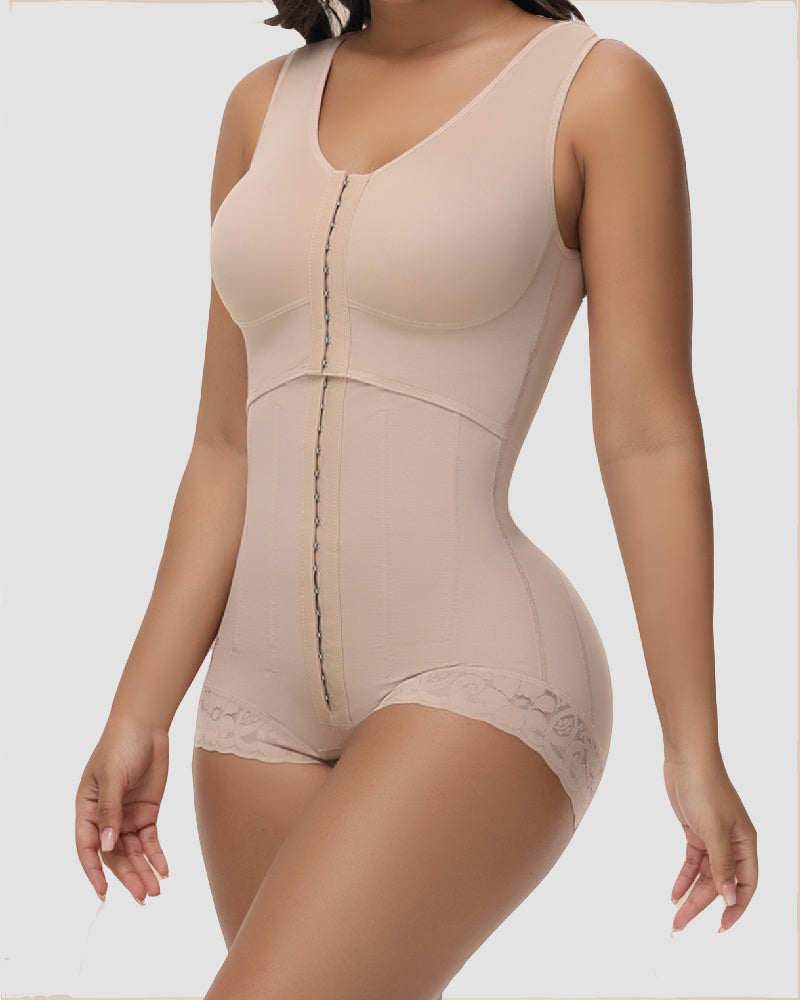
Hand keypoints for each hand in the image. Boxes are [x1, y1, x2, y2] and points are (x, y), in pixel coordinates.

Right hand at [75, 715, 169, 904]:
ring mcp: (127, 816)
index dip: (94, 871)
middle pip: (114, 855)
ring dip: (144, 871)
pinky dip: (157, 855)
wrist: (147, 726)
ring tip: (155, 891)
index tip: (103, 893)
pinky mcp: (147, 812)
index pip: (87, 847)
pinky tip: (164, 870)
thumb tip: (106, 844)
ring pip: (134, 852)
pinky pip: (150, 840)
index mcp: (87, 810)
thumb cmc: (121, 746)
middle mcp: (105, 818)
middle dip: (128, 876)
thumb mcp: (113, 777)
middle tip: (143, 896)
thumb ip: (110, 810)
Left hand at [663, 751, 756, 933]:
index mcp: (746, 844)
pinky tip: (674, 893)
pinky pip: (692, 862)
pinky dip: (683, 878)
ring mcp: (713, 838)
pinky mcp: (695, 831)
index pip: (746, 885)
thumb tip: (729, 898)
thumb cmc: (706, 788)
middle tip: (681, 926)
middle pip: (720, 884)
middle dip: (702, 906)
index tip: (719, 928)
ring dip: (690, 895)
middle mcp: (732, 844)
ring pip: (704, 875)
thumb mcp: (714, 830)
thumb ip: (721, 865)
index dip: (735, 908)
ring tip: (675, 917)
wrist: (686, 758)